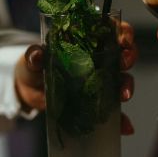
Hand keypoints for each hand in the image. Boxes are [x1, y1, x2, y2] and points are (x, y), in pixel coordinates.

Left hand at [14, 21, 137, 133]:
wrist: (28, 92)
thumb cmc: (34, 66)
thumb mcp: (32, 59)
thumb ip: (34, 56)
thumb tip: (36, 54)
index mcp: (85, 41)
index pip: (110, 29)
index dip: (122, 31)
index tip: (123, 39)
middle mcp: (98, 58)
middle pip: (123, 52)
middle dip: (129, 56)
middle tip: (124, 63)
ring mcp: (100, 80)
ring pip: (122, 79)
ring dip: (127, 86)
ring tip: (123, 95)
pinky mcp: (98, 101)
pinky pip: (114, 110)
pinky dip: (121, 120)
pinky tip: (125, 127)